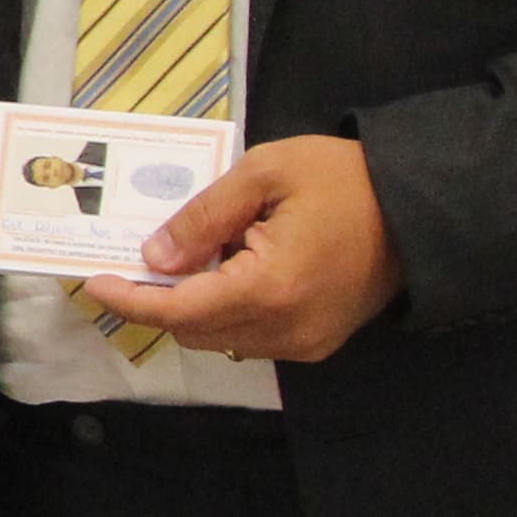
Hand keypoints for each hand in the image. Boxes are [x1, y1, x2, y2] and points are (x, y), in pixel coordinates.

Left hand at [79, 133, 400, 364]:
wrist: (423, 208)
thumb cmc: (345, 180)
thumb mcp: (265, 173)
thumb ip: (204, 217)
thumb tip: (155, 257)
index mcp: (270, 288)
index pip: (179, 310)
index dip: (130, 299)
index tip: (93, 282)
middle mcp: (287, 328)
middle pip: (194, 330)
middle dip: (156, 301)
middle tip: (133, 263)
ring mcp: (306, 342)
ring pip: (220, 338)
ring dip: (192, 307)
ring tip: (190, 258)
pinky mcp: (319, 342)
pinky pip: (252, 336)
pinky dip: (226, 310)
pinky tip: (230, 270)